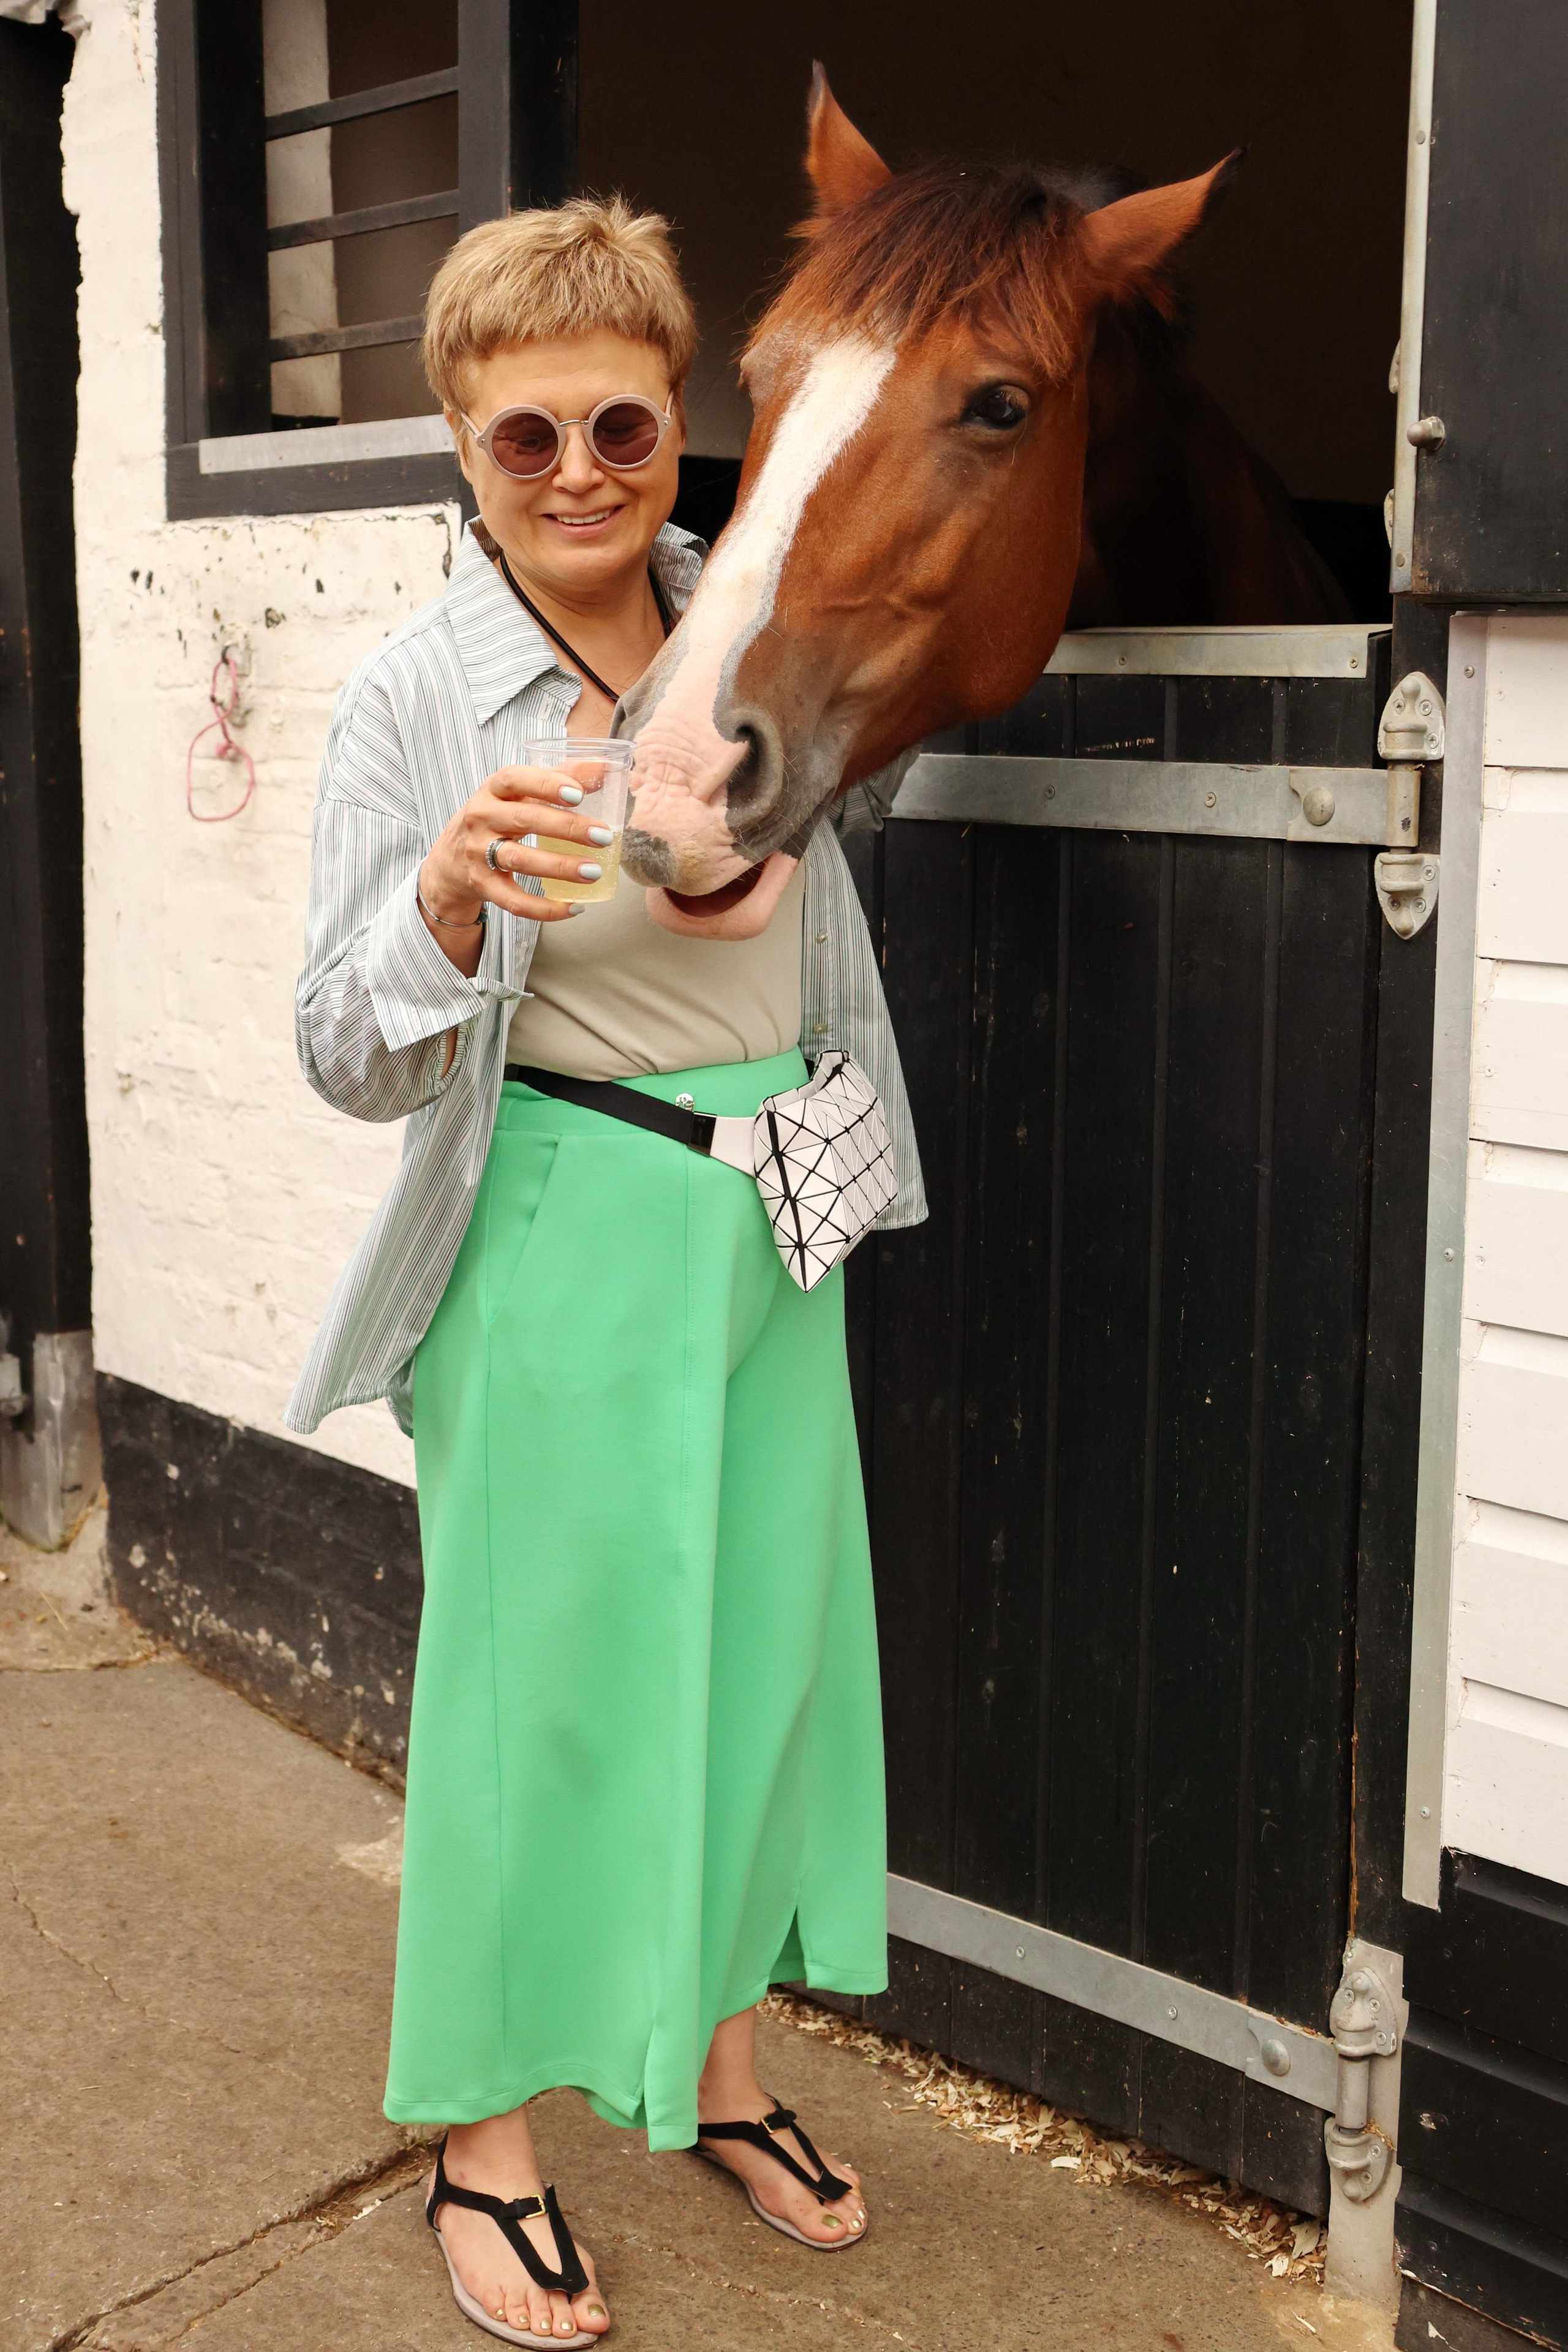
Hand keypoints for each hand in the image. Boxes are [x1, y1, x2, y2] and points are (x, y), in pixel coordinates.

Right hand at [420, 762, 616, 929]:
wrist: (452, 857)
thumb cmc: (498, 817)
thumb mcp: (518, 792)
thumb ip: (559, 777)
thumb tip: (603, 768)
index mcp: (492, 790)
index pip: (514, 779)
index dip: (546, 784)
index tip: (578, 794)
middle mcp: (482, 818)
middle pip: (524, 820)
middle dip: (567, 828)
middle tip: (603, 836)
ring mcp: (479, 853)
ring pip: (520, 860)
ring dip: (560, 866)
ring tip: (594, 871)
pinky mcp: (483, 886)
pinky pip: (514, 901)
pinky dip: (545, 908)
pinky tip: (574, 906)